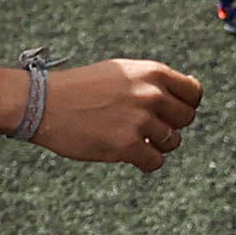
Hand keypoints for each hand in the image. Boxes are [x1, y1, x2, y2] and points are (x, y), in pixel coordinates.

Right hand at [35, 56, 203, 168]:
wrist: (41, 103)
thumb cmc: (80, 88)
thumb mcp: (122, 72)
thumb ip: (153, 82)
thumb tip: (187, 97)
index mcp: (152, 72)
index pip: (194, 92)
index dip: (185, 104)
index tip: (171, 112)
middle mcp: (151, 94)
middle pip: (186, 118)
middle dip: (170, 125)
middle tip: (148, 128)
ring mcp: (140, 120)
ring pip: (172, 141)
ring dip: (156, 144)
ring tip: (133, 139)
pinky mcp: (126, 145)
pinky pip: (155, 161)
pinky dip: (145, 162)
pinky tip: (129, 154)